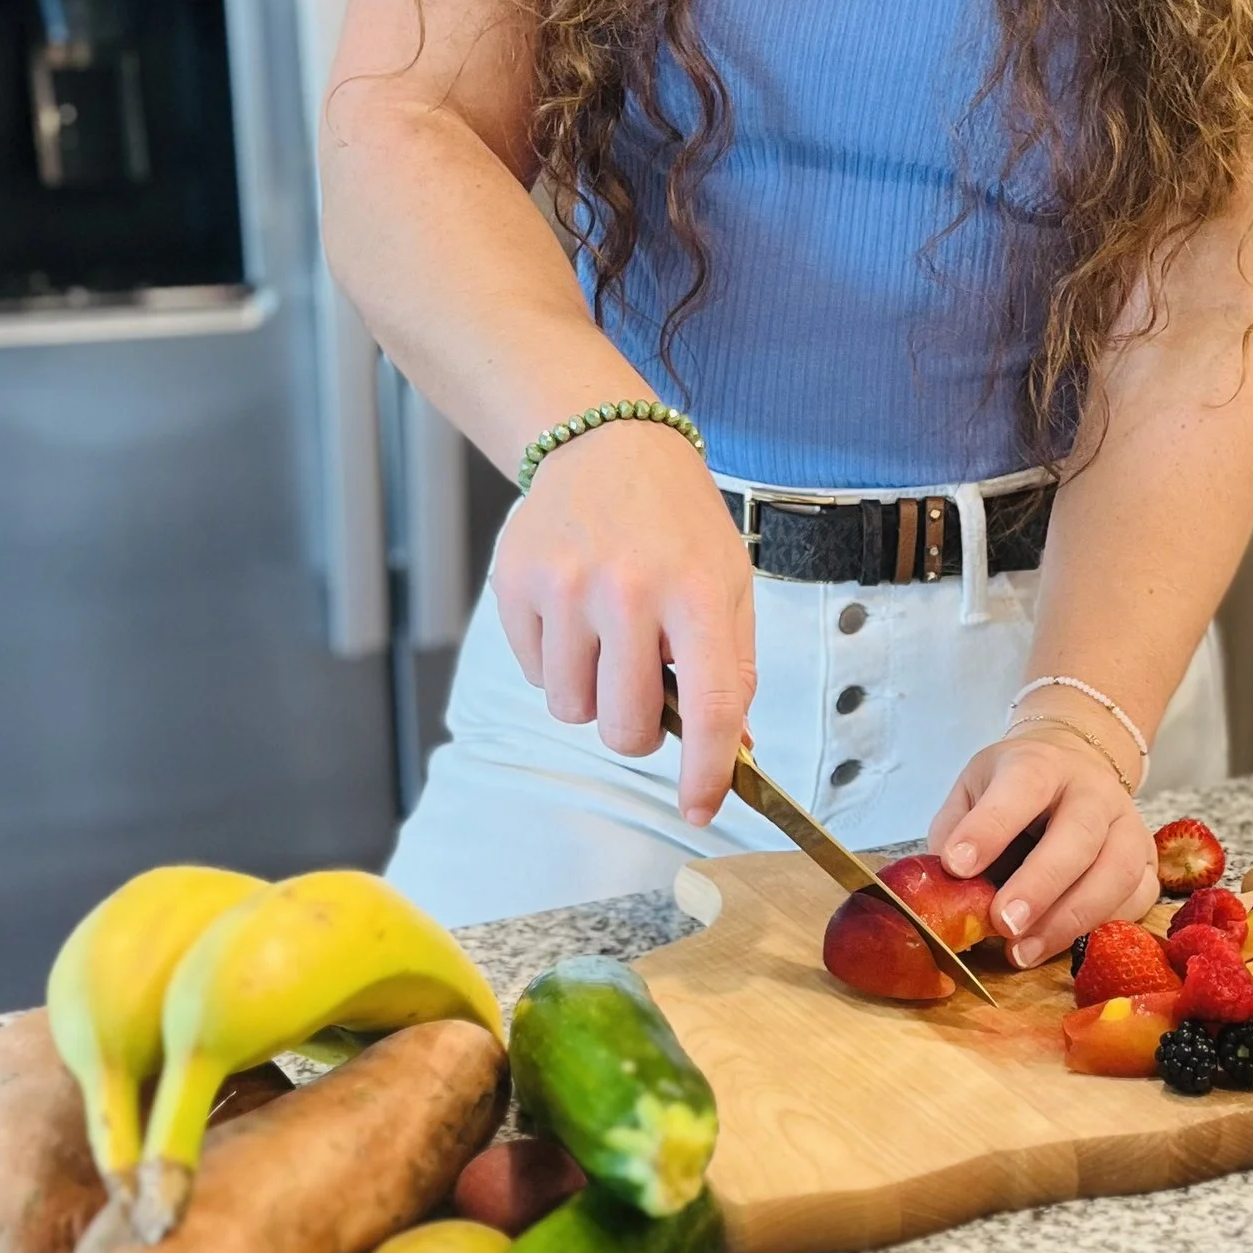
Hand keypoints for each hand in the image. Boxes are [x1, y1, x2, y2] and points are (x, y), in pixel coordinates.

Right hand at [490, 420, 755, 825]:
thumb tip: (736, 753)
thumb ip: (733, 670)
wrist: (607, 446)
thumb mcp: (730, 582)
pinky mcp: (516, 584)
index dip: (707, 771)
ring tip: (609, 639)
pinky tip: (575, 613)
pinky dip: (556, 662)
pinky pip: (532, 674)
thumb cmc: (677, 522)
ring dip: (593, 693)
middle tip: (648, 690)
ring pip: (571, 709)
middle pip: (624, 727)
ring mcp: (565, 587)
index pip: (710, 705)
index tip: (701, 807)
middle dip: (639, 729)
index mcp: (698, 591)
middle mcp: (628, 590)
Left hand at [928, 733, 1157, 967]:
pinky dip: (1102, 926)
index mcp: (1041, 763)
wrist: (1072, 769)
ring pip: (1117, 872)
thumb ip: (955, 834)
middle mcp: (1094, 790)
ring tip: (1022, 951)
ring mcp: (1129, 824)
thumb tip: (943, 894)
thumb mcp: (972, 791)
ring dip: (1070, 919)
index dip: (991, 826)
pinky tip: (1061, 943)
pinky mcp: (1147, 862)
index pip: (1023, 785)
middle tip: (1001, 923)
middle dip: (1040, 884)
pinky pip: (1138, 899)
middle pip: (1079, 834)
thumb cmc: (1012, 791)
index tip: (957, 865)